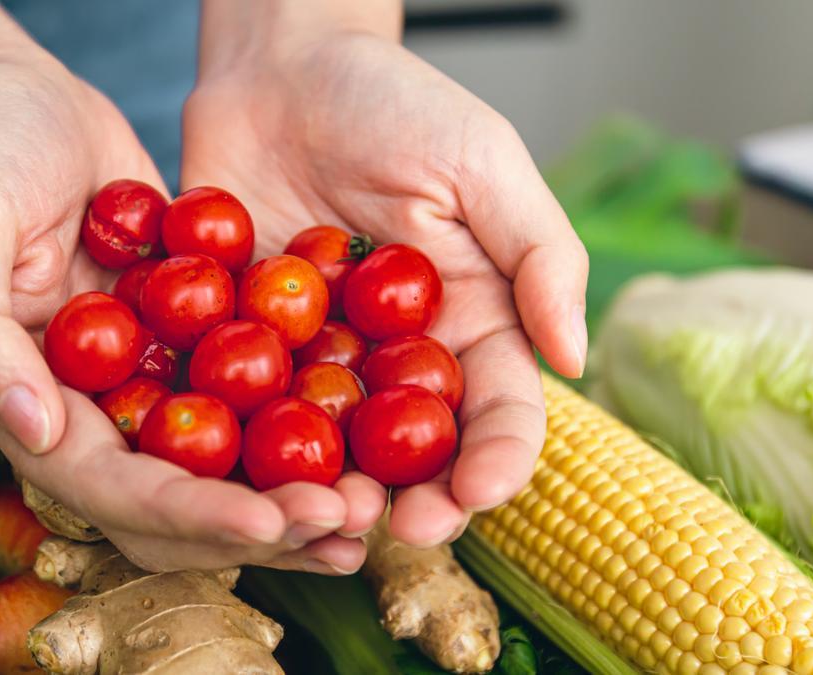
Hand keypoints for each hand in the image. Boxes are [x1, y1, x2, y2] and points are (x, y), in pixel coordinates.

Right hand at [0, 58, 373, 573]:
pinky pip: (250, 398)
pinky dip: (303, 422)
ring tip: (369, 511)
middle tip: (342, 526)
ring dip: (293, 496)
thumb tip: (38, 431)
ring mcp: (144, 382)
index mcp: (27, 405)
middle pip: (177, 502)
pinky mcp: (190, 345)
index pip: (110, 488)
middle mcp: (88, 413)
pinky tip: (367, 436)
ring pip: (223, 467)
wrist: (22, 96)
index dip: (187, 514)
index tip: (267, 523)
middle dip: (259, 524)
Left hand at [182, 32, 587, 545]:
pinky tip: (237, 470)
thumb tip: (576, 357)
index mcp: (470, 321)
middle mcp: (399, 355)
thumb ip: (539, 253)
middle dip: (413, 497)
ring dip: (329, 487)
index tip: (478, 493)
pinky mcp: (248, 342)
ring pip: (332, 443)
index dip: (497, 459)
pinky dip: (244, 439)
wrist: (283, 67)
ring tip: (320, 513)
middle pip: (416, 448)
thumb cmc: (396, 100)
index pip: (498, 408)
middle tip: (394, 527)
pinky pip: (247, 400)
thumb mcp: (483, 161)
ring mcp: (321, 355)